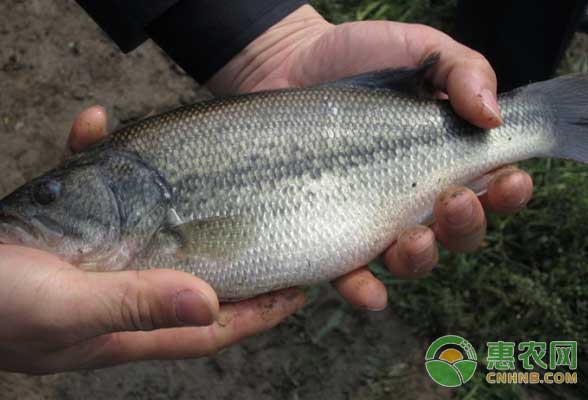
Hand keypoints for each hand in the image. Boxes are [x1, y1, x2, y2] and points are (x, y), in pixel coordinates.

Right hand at [0, 108, 303, 373]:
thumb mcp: (65, 309)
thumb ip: (135, 305)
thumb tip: (211, 303)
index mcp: (126, 328)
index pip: (210, 324)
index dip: (257, 312)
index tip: (298, 291)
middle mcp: (120, 299)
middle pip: (196, 283)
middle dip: (239, 267)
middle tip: (280, 240)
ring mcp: (94, 267)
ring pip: (154, 239)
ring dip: (183, 215)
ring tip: (220, 192)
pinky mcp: (63, 236)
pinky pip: (94, 198)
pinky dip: (98, 163)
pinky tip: (94, 132)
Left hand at [208, 5, 532, 309]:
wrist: (289, 62)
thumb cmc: (359, 57)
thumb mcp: (420, 50)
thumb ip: (462, 71)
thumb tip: (493, 116)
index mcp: (444, 156)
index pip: (490, 185)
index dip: (507, 192)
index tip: (509, 180)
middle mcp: (413, 194)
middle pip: (456, 232)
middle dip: (465, 226)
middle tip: (454, 200)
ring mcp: (372, 216)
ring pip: (410, 258)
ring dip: (420, 258)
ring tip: (414, 240)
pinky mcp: (329, 230)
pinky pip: (350, 272)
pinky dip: (363, 289)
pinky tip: (368, 291)